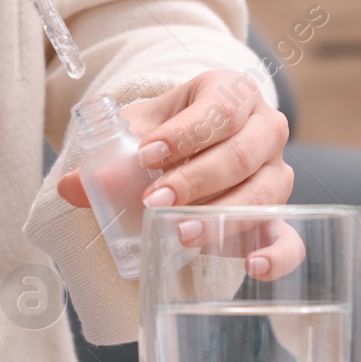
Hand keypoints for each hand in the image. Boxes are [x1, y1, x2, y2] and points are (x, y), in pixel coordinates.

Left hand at [57, 70, 304, 278]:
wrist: (198, 142)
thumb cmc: (170, 131)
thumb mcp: (141, 129)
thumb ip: (108, 155)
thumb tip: (70, 187)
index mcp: (235, 94)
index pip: (220, 109)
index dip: (185, 134)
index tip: (146, 155)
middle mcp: (267, 129)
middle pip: (243, 153)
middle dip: (197, 179)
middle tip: (155, 200)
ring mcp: (279, 173)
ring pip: (264, 194)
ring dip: (222, 216)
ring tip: (180, 233)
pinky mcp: (282, 215)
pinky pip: (290, 237)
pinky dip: (278, 255)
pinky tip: (253, 268)